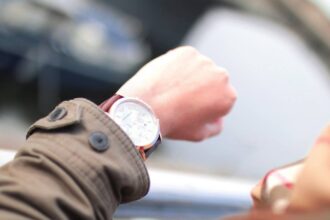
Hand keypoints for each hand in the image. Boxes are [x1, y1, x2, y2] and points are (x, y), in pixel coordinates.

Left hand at [117, 46, 236, 140]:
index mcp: (228, 97)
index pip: (222, 99)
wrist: (146, 107)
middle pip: (213, 81)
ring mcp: (204, 61)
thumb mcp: (199, 135)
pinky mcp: (187, 52)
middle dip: (202, 88)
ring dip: (190, 75)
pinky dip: (178, 66)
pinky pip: (185, 59)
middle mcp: (221, 76)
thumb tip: (218, 118)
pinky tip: (166, 78)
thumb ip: (216, 126)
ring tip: (171, 89)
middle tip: (181, 98)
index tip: (191, 109)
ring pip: (199, 68)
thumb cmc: (173, 124)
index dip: (207, 105)